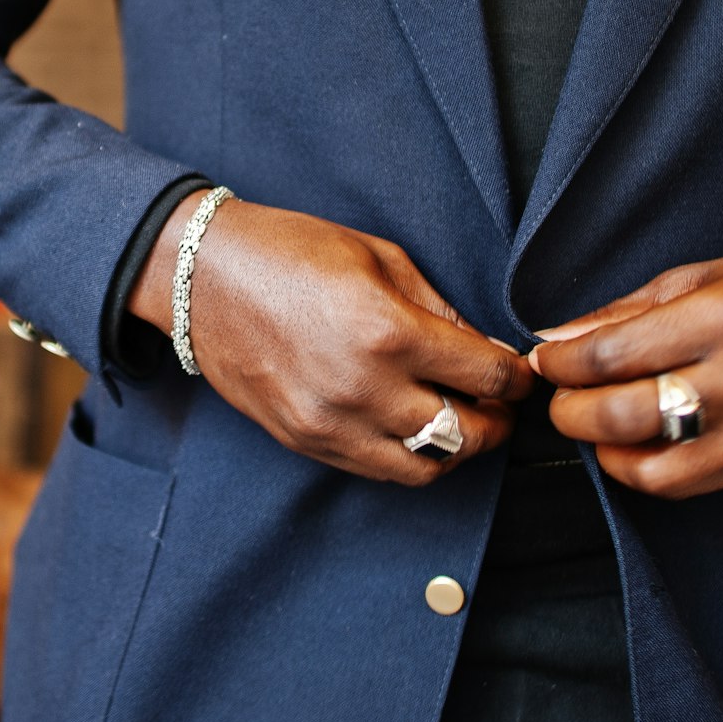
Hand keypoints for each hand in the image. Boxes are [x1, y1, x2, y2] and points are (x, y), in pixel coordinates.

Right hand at [129, 194, 534, 484]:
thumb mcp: (380, 257)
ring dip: (456, 450)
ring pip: (426, 468)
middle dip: (497, 421)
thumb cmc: (290, 251)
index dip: (517, 378)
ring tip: (462, 422)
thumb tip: (488, 349)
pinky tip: (412, 428)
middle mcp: (364, 388)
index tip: (521, 373)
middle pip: (468, 434)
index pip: (487, 377)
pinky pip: (377, 470)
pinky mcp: (305, 441)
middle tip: (501, 403)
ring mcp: (331, 423)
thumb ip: (440, 308)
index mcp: (389, 331)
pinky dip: (408, 457)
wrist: (201, 277)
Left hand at [529, 248, 722, 498]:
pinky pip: (685, 484)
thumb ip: (626, 312)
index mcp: (719, 318)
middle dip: (570, 409)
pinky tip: (631, 446)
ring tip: (595, 420)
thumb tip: (557, 340)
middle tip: (562, 393)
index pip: (610, 355)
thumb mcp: (702, 277)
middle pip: (619, 414)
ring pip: (648, 464)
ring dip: (603, 447)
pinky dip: (643, 472)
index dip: (561, 363)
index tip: (547, 359)